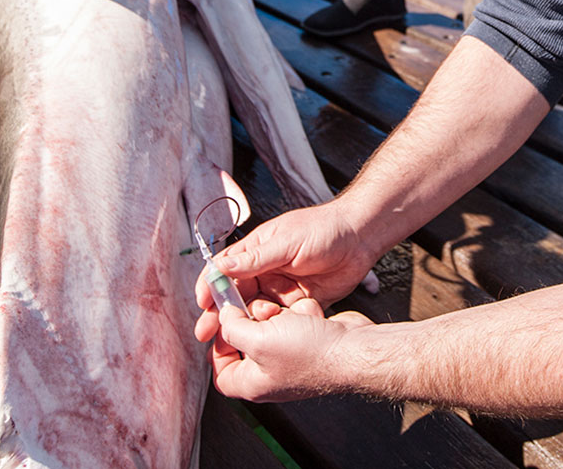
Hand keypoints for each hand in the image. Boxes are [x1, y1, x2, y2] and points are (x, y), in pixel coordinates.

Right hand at [193, 201, 376, 344]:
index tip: (201, 304)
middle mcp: (265, 271)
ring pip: (257, 312)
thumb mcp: (287, 241)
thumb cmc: (324, 229)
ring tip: (255, 327)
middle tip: (207, 334)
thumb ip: (255, 258)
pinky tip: (279, 331)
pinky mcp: (299, 304)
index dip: (209, 287)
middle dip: (222, 315)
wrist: (361, 239)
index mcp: (257, 251)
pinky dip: (277, 327)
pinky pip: (281, 321)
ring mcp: (281, 289)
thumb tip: (222, 267)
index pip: (224, 270)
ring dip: (252, 322)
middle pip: (236, 297)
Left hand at [210, 298, 375, 402]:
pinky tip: (310, 317)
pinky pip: (294, 319)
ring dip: (280, 312)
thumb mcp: (258, 339)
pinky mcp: (308, 341)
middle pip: (246, 340)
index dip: (218, 343)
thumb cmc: (311, 353)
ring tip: (291, 315)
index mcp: (252, 383)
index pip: (221, 368)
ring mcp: (290, 357)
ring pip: (271, 324)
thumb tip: (224, 317)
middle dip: (254, 318)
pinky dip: (301, 312)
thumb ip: (232, 328)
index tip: (222, 320)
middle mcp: (270, 373)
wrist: (353, 349)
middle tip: (262, 311)